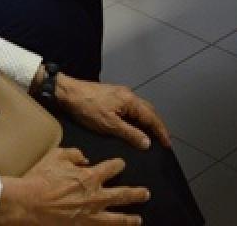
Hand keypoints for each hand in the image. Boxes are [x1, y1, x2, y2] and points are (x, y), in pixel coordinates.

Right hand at [0, 147, 148, 224]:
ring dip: (129, 219)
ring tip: (138, 220)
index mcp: (91, 176)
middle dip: (136, 194)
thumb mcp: (57, 156)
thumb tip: (84, 158)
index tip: (121, 164)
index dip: (118, 164)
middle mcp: (95, 197)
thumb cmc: (40, 178)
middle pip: (123, 194)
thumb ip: (74, 154)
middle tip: (145, 193)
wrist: (27, 203)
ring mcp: (89, 216)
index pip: (113, 167)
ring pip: (116, 219)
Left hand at [55, 76, 169, 149]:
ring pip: (140, 108)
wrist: (68, 93)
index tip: (168, 143)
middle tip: (163, 140)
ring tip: (151, 134)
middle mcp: (129, 95)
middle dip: (157, 125)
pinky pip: (132, 107)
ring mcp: (121, 94)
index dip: (161, 131)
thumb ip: (130, 134)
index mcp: (131, 101)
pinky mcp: (113, 96)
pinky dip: (138, 117)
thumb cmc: (87, 108)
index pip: (152, 118)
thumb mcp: (109, 125)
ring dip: (148, 121)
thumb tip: (147, 143)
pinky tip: (134, 124)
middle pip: (149, 111)